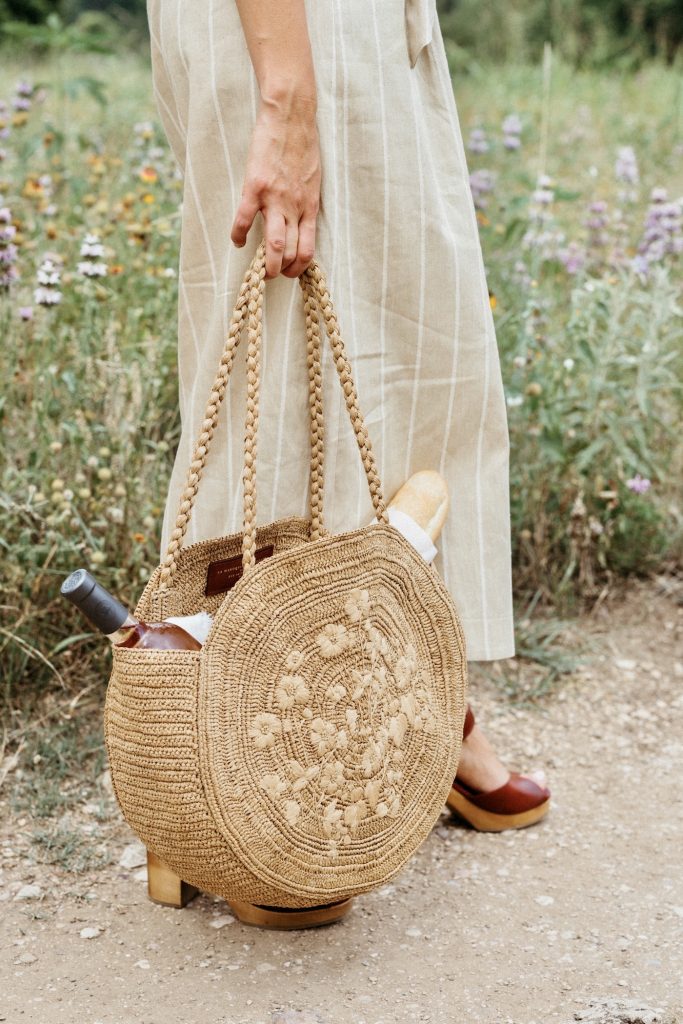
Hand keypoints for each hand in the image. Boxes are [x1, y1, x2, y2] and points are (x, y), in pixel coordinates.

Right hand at [230, 91, 320, 279]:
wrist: (291, 117)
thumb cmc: (303, 146)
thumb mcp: (313, 180)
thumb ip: (305, 203)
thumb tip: (300, 222)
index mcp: (310, 207)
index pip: (308, 250)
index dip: (299, 268)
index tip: (290, 271)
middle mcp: (295, 207)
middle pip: (292, 253)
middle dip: (282, 272)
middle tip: (273, 275)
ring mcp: (275, 198)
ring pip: (275, 244)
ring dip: (267, 265)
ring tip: (259, 270)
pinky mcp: (255, 186)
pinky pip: (243, 219)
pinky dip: (237, 235)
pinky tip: (236, 241)